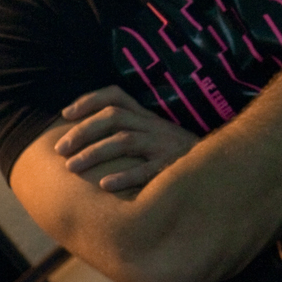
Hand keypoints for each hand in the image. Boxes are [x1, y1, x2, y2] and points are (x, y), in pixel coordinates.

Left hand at [54, 86, 198, 191]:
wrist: (221, 167)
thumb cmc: (179, 155)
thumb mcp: (156, 136)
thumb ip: (131, 131)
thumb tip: (91, 135)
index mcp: (148, 116)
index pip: (116, 96)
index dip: (89, 100)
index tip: (66, 114)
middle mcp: (154, 126)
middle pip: (113, 117)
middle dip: (82, 131)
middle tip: (60, 150)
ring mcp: (165, 145)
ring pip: (125, 140)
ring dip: (94, 153)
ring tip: (71, 168)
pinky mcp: (174, 166)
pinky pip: (147, 170)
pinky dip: (124, 177)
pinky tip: (105, 185)